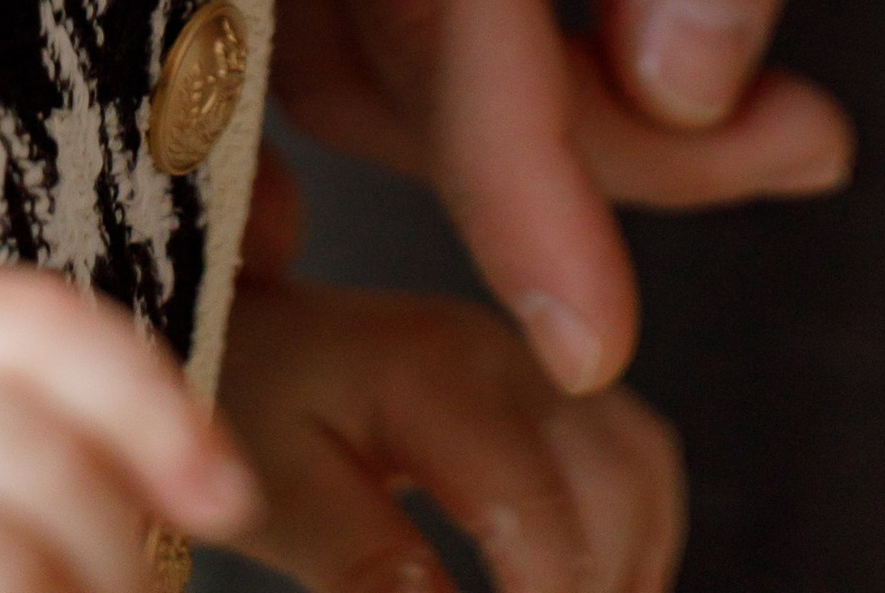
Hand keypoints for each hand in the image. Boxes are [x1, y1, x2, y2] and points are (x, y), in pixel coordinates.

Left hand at [216, 281, 680, 592]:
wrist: (245, 319)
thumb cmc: (244, 397)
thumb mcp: (281, 496)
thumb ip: (368, 571)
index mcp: (442, 377)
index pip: (541, 517)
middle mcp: (510, 354)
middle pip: (617, 489)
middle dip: (601, 590)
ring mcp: (534, 358)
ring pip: (641, 468)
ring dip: (631, 565)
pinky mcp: (540, 377)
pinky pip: (628, 452)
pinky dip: (630, 530)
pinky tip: (592, 589)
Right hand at [250, 0, 883, 391]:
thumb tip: (679, 98)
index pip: (451, 1)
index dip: (521, 193)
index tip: (596, 337)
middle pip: (392, 43)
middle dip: (575, 159)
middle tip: (792, 146)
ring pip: (351, 13)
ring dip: (527, 100)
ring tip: (744, 96)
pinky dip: (458, 27)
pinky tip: (603, 28)